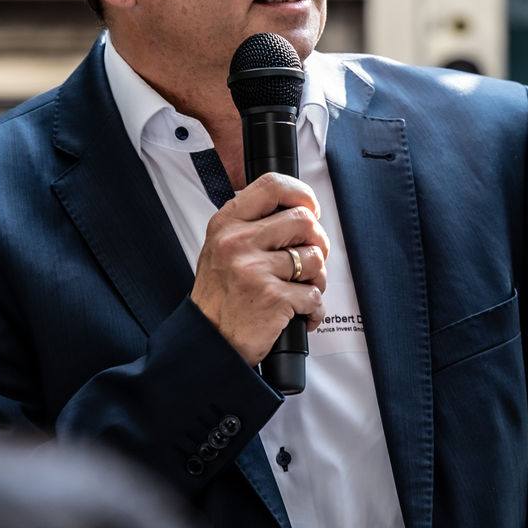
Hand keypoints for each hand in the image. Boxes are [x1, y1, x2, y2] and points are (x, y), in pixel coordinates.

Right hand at [190, 173, 328, 366]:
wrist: (209, 341)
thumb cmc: (220, 297)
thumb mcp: (221, 248)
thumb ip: (253, 226)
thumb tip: (301, 213)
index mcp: (227, 224)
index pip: (272, 186)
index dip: (302, 194)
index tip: (311, 209)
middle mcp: (238, 242)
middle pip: (304, 221)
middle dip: (317, 242)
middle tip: (310, 259)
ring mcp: (254, 269)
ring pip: (314, 258)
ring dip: (317, 278)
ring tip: (301, 291)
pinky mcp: (273, 297)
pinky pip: (314, 295)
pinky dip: (314, 309)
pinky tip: (300, 314)